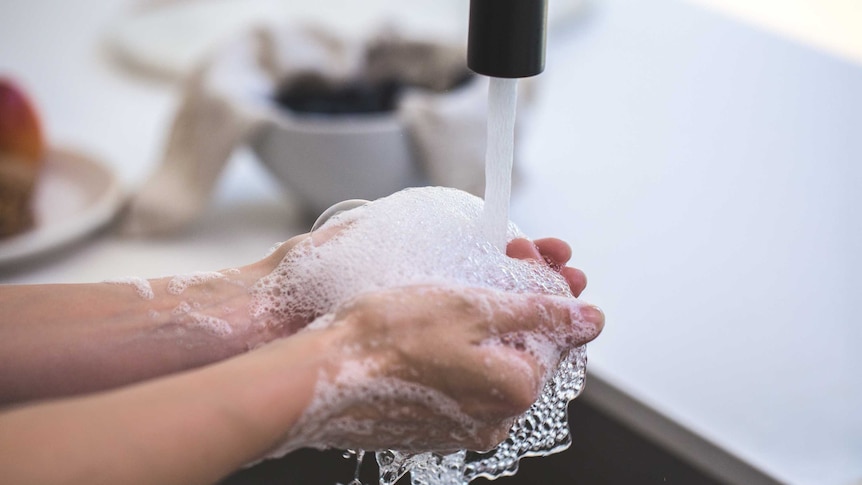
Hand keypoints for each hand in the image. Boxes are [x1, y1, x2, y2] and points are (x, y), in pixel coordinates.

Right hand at [280, 237, 602, 452]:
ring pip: (487, 365)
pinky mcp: (427, 427)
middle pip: (522, 350)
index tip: (524, 256)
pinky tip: (428, 327)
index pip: (554, 336)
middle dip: (514, 302)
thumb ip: (539, 312)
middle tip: (497, 261)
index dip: (541, 288)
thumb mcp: (474, 307)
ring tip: (455, 289)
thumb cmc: (389, 337)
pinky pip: (456, 383)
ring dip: (482, 326)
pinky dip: (453, 352)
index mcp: (515, 391)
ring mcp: (459, 428)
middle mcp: (493, 419)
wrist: (320, 377)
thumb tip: (591, 317)